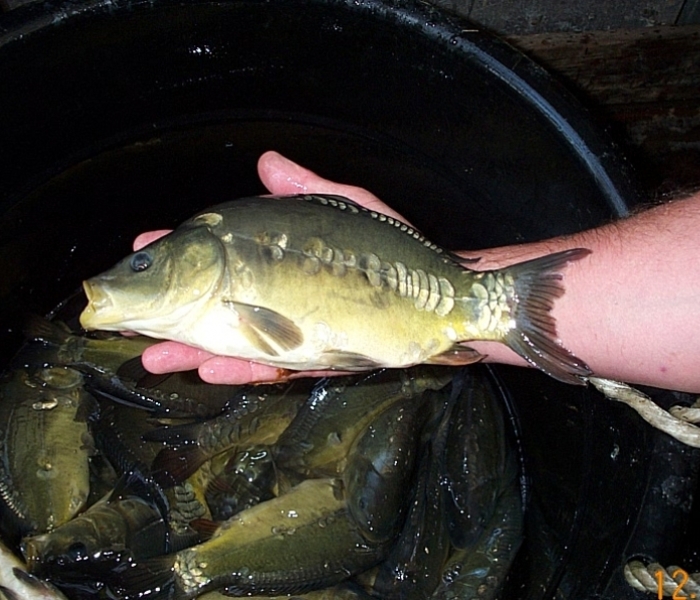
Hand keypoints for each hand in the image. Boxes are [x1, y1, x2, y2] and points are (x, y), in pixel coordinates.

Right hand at [135, 151, 414, 383]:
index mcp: (280, 257)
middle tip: (125, 317)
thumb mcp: (350, 210)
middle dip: (171, 313)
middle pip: (216, 306)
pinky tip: (205, 365)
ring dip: (192, 349)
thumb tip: (266, 161)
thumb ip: (306, 190)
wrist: (443, 303)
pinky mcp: (318, 358)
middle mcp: (281, 294)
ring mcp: (296, 328)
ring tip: (152, 354)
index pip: (218, 256)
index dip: (179, 253)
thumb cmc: (397, 254)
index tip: (144, 243)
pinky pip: (272, 365)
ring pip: (235, 342)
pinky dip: (239, 366)